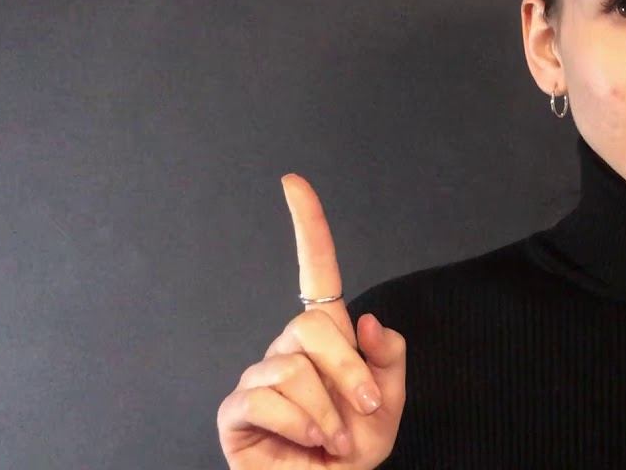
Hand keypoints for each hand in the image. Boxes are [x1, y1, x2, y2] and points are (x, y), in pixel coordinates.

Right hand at [217, 174, 407, 468]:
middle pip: (315, 327)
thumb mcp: (389, 404)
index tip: (293, 182)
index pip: (315, 272)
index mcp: (327, 338)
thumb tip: (368, 319)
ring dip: (328, 413)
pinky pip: (269, 399)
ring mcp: (259, 376)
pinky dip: (301, 426)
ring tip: (332, 440)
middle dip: (349, 373)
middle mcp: (288, 348)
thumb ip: (389, 359)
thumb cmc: (353, 448)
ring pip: (295, 369)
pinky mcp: (237, 409)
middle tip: (363, 411)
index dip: (308, 227)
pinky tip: (308, 444)